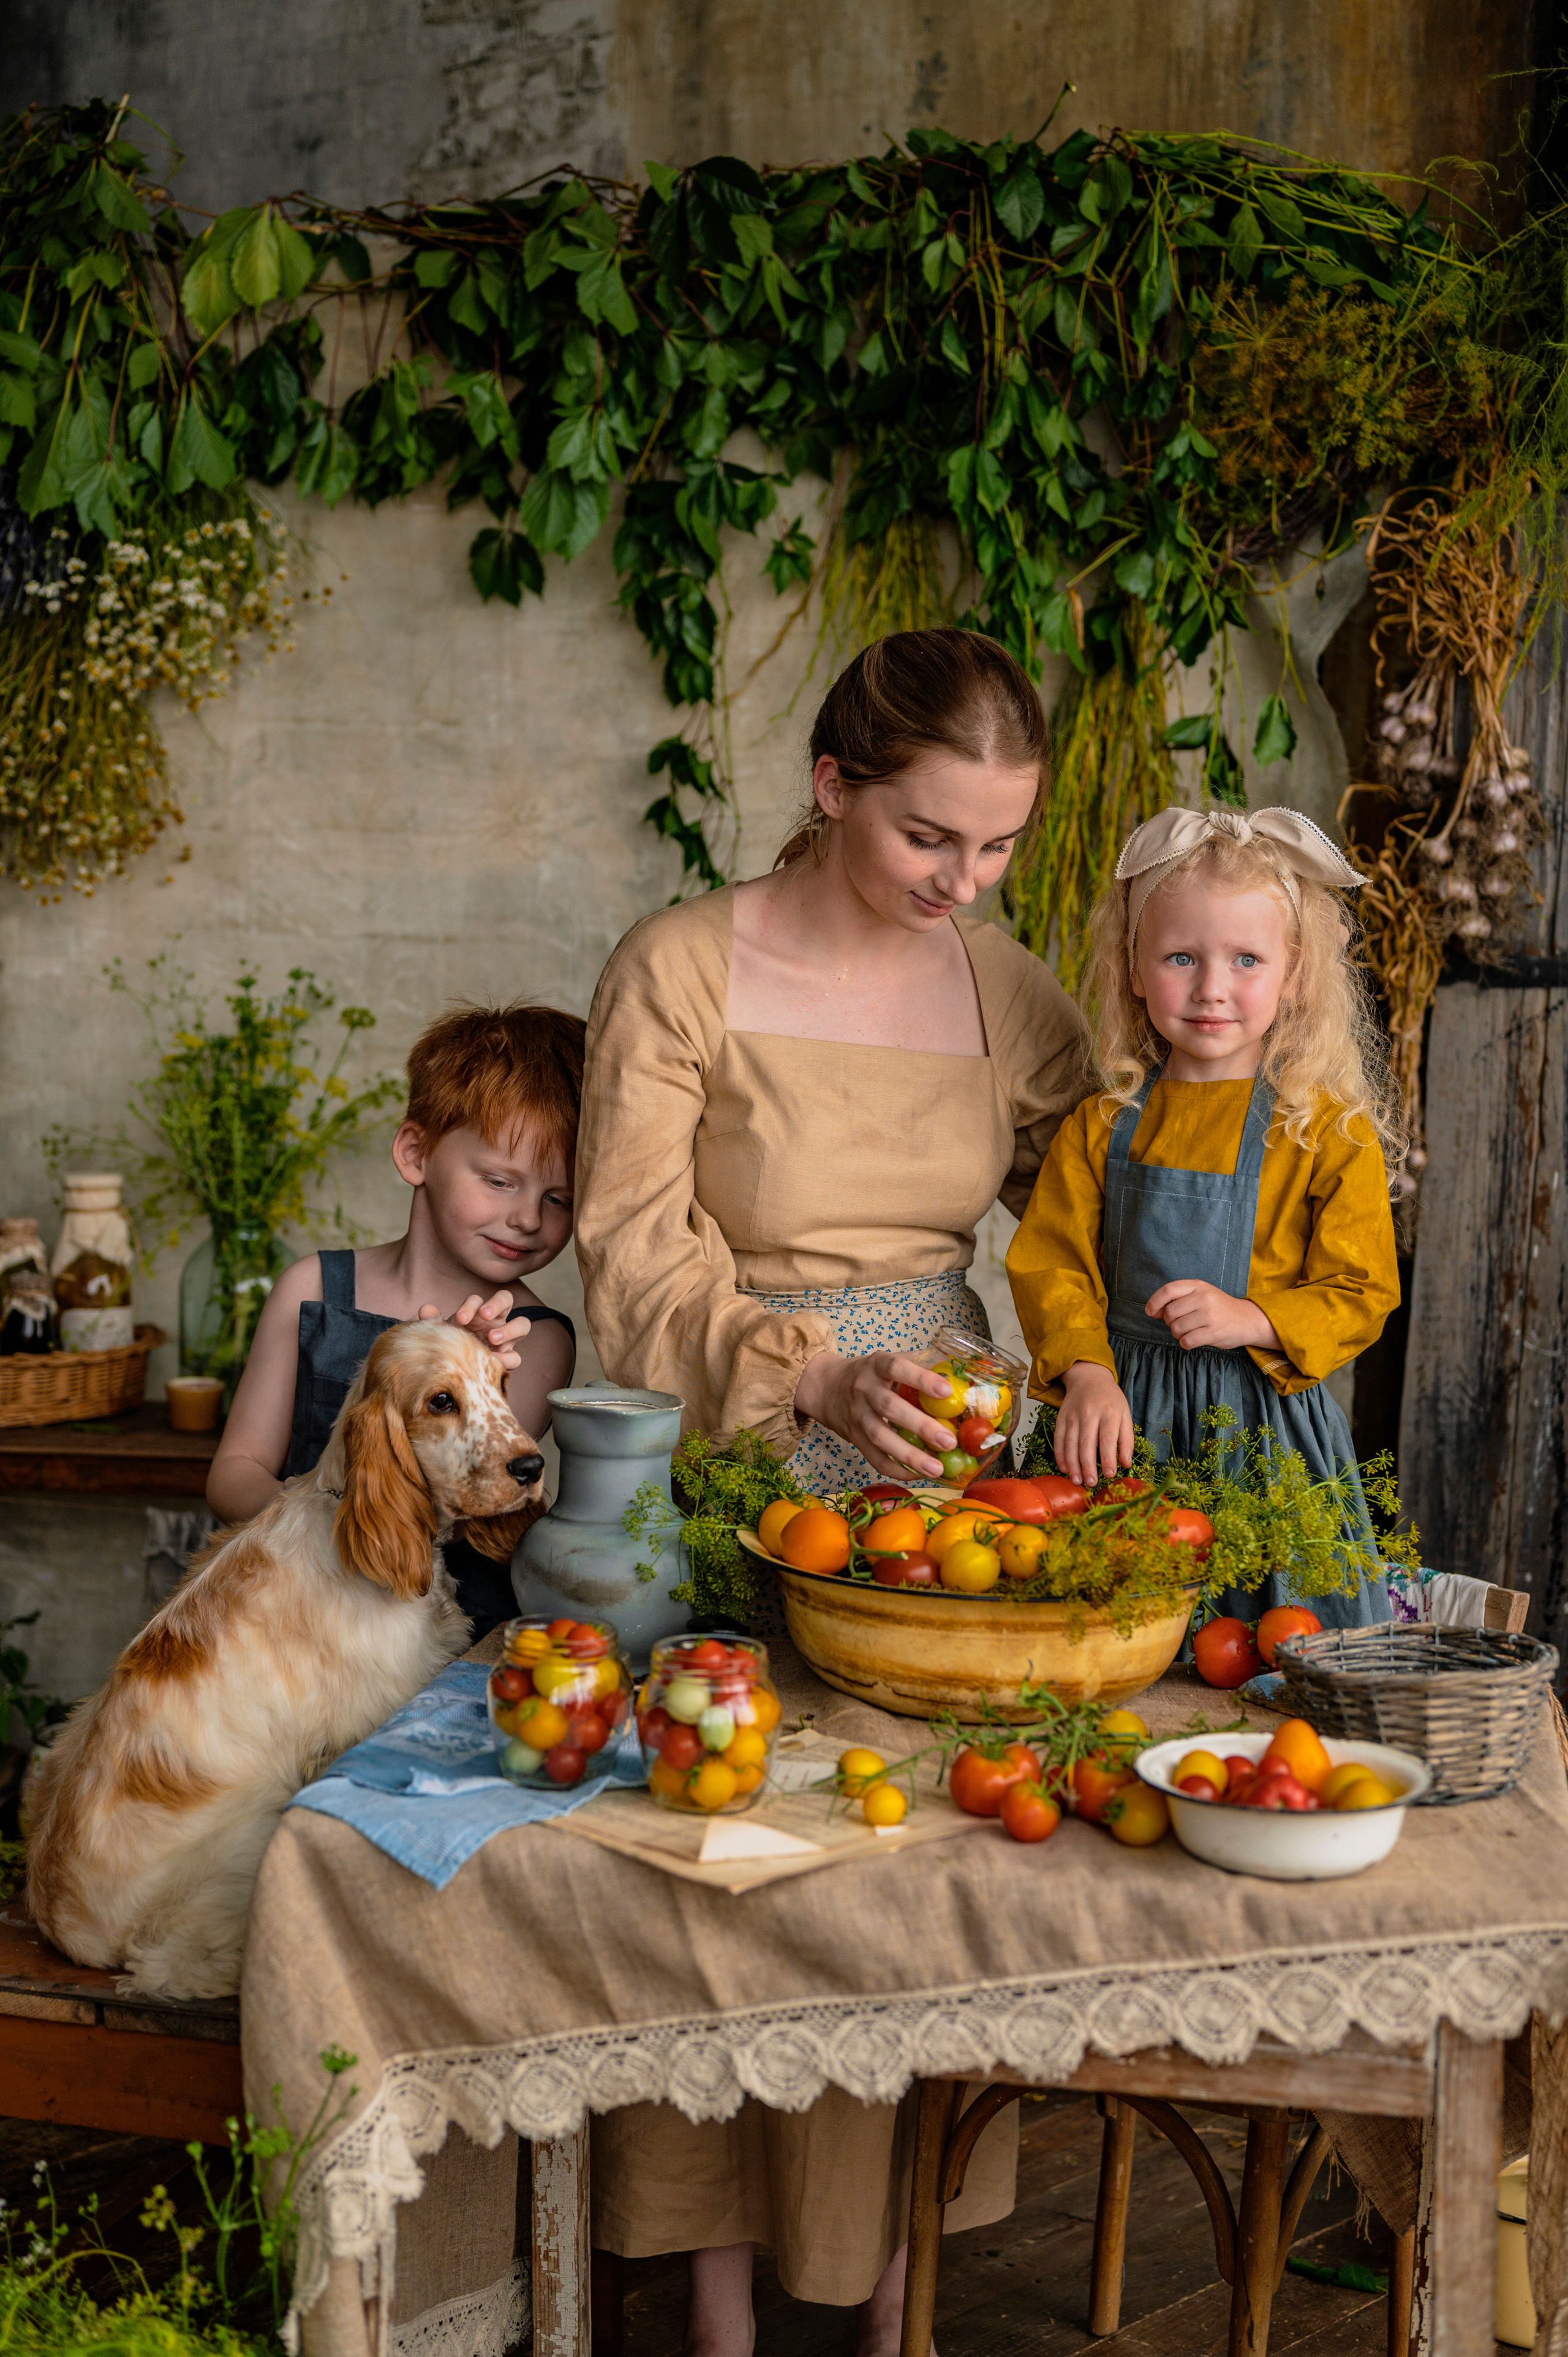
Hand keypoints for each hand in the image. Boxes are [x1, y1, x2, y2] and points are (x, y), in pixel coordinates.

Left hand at [419, 1290, 524, 1372]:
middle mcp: (495, 1320)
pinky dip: (507, 1358)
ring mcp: (505, 1338)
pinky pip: (516, 1356)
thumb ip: (433, 1321)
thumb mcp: (442, 1334)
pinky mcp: (509, 1357)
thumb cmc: (451, 1345)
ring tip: (493, 1339)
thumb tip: (426, 1309)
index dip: (472, 1305)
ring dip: (509, 1329)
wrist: (456, 1370)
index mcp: (477, 1312)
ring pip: (522, 1325)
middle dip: (496, 1305)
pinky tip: (494, 1361)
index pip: (479, 1299)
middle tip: (484, 1317)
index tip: (461, 1318)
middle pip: (506, 1299)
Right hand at [794, 1351, 960, 1480]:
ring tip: (937, 1469)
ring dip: (910, 1455)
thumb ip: (920, 1365)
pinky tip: (918, 1475)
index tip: (947, 1390)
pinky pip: (874, 1458)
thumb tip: (962, 1376)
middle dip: (921, 1426)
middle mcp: (864, 1389)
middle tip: (949, 1441)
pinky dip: (896, 1470)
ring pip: (881, 1438)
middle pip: (890, 1408)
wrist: (826, 1387)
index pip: (897, 1368)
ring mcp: (858, 1416)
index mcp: (877, 1365)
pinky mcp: (854, 1439)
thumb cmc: (870, 1374)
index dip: (921, 1379)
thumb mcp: (888, 1360)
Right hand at [1054, 1362, 1133, 1487]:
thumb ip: (1126, 1440)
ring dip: (1072, 1464)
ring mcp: (1072, 1416)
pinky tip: (1064, 1468)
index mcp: (1109, 1412)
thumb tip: (1126, 1464)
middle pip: (1086, 1443)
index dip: (1108, 1458)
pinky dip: (1060, 1455)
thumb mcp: (1125, 1415)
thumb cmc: (1110, 1400)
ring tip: (1077, 1481)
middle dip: (1088, 1466)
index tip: (1109, 1474)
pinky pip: (1058, 1439)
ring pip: (1070, 1443)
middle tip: (1091, 1483)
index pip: (1107, 1438)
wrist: (1088, 1377)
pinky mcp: (1061, 1418)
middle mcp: (1089, 1413)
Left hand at [1144, 1280, 1279, 1352]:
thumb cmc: (1218, 1308)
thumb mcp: (1201, 1294)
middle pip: (1170, 1312)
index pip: (1168, 1290)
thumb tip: (1152, 1310)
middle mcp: (1203, 1298)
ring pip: (1176, 1328)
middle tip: (1180, 1323)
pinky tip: (1193, 1340)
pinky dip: (1185, 1343)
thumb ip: (1179, 1299)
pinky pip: (1187, 1341)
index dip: (1154, 1302)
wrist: (1247, 1320)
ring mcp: (1209, 1315)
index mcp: (1198, 1286)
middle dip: (1169, 1322)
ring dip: (1178, 1334)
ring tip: (1189, 1331)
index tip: (1151, 1312)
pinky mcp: (1214, 1332)